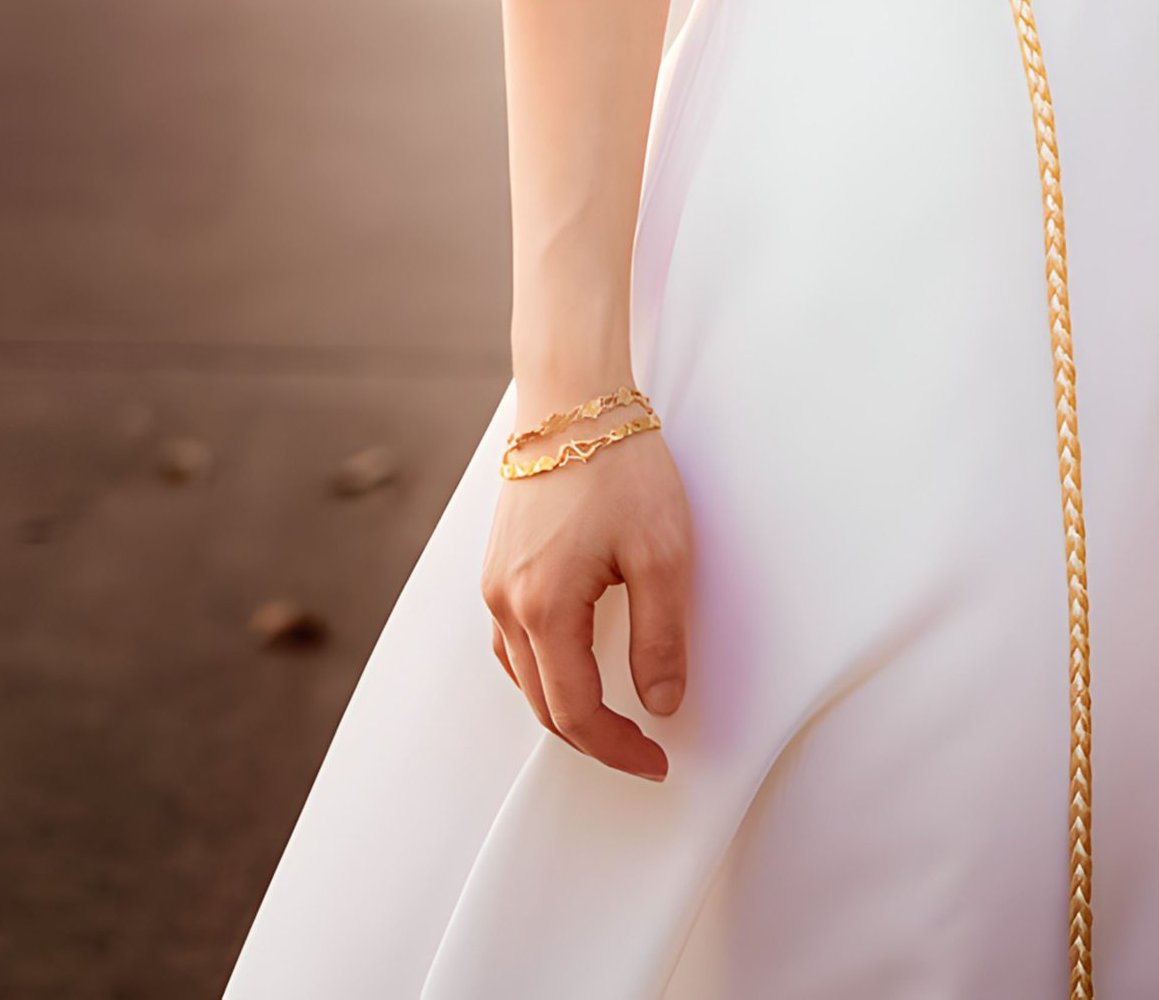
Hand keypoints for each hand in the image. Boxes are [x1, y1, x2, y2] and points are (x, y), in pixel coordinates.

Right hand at [482, 428, 691, 781]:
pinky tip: (572, 667)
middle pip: (543, 705)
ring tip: (613, 721)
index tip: (657, 761)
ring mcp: (495, 585)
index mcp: (544, 607)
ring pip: (523, 678)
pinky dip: (543, 672)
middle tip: (642, 751)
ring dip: (564, 709)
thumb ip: (661, 637)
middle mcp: (507, 604)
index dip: (617, 748)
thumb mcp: (662, 552)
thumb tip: (662, 704)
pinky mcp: (498, 566)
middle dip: (593, 739)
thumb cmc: (621, 465)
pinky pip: (513, 644)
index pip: (576, 712)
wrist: (573, 398)